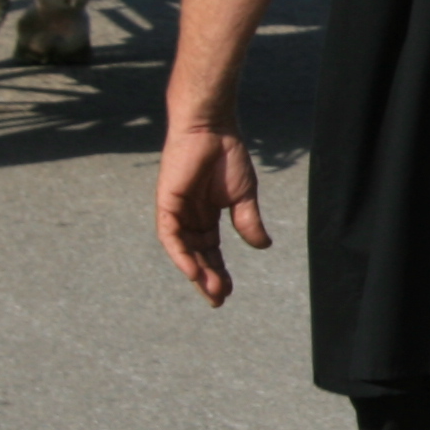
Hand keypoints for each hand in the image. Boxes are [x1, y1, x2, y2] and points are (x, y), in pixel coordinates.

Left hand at [155, 119, 268, 306]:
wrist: (212, 129)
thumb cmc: (228, 156)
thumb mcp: (244, 196)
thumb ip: (248, 222)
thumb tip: (263, 247)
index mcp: (207, 216)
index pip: (211, 251)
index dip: (218, 272)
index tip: (228, 293)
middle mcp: (189, 217)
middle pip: (197, 255)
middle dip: (207, 278)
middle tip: (218, 299)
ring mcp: (176, 211)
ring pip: (183, 250)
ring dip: (196, 271)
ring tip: (211, 290)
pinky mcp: (167, 204)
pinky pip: (170, 236)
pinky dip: (180, 255)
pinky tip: (192, 271)